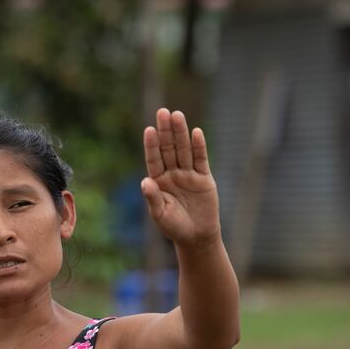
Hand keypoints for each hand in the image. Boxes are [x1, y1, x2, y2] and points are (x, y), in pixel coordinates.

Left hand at [142, 108, 219, 245]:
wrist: (196, 236)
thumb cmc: (174, 227)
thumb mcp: (160, 214)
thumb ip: (153, 198)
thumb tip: (145, 182)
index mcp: (158, 181)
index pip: (154, 159)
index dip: (152, 145)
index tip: (149, 130)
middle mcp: (172, 174)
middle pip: (169, 149)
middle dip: (166, 131)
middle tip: (163, 112)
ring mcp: (188, 174)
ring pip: (184, 150)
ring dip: (181, 133)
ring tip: (177, 115)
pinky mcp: (204, 178)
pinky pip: (201, 160)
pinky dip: (199, 147)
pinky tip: (196, 133)